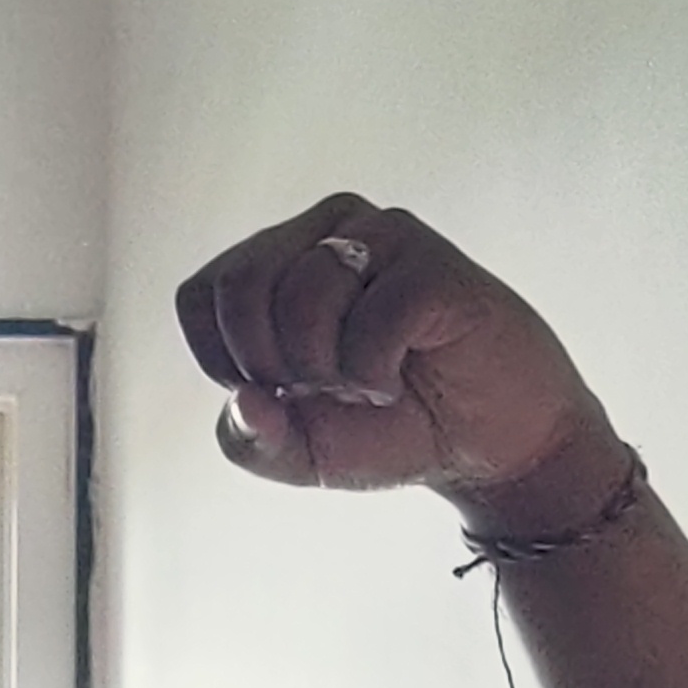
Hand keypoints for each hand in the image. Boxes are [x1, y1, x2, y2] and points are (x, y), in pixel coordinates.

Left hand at [173, 193, 609, 507]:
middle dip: (274, 363)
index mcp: (278, 263)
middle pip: (242, 284)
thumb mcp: (298, 454)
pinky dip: (374, 369)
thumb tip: (244, 401)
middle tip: (327, 387)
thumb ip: (250, 439)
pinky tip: (403, 373)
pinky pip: (371, 315)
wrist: (486, 450)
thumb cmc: (390, 433)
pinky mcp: (433, 262)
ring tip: (370, 379)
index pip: (201, 293)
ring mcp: (382, 238)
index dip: (225, 359)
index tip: (280, 388)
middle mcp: (324, 234)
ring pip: (303, 292)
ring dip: (330, 368)